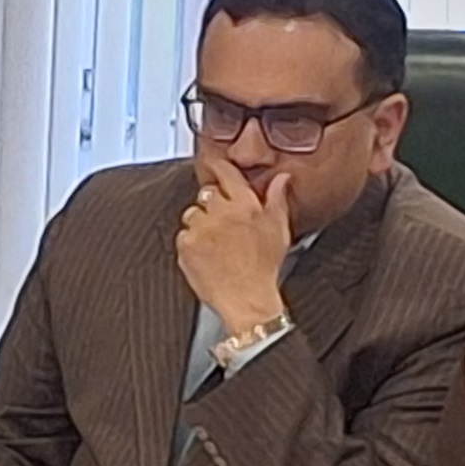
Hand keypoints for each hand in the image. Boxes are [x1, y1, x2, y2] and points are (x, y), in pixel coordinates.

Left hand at [171, 165, 301, 338]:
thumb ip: (277, 199)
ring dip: (200, 223)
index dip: (219, 167)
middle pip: (207, 194)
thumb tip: (281, 177)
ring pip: (192, 213)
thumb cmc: (264, 268)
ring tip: (216, 242)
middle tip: (224, 223)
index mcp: (244, 204)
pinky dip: (191, 242)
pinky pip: (183, 234)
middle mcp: (220, 213)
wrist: (246, 300)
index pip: (226, 173)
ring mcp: (200, 229)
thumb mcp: (278, 229)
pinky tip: (206, 254)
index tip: (215, 165)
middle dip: (213, 204)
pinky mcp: (186, 246)